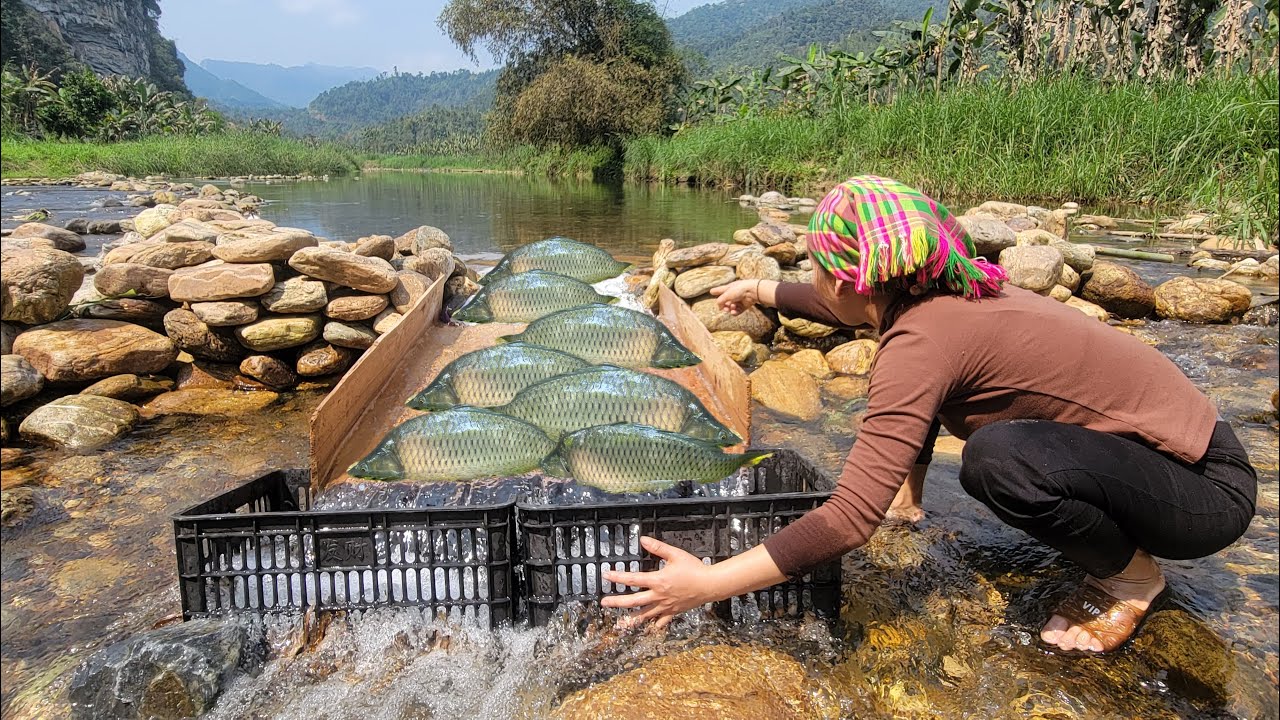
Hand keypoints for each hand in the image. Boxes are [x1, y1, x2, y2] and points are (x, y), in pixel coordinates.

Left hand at [600, 536, 714, 628]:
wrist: (710, 584)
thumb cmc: (694, 569)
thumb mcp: (675, 554)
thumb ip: (657, 548)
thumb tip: (643, 540)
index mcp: (658, 581)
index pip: (633, 579)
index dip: (618, 577)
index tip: (606, 575)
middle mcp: (659, 596)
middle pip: (633, 601)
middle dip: (617, 602)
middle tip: (604, 602)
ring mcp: (665, 606)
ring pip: (645, 615)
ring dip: (631, 620)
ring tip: (621, 623)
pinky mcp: (673, 612)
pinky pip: (661, 622)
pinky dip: (654, 626)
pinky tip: (648, 628)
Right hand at [709, 280, 759, 314]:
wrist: (753, 291)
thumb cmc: (739, 290)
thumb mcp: (726, 295)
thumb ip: (720, 301)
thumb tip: (719, 307)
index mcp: (729, 288)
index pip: (720, 290)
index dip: (716, 291)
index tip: (711, 292)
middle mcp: (734, 294)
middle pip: (725, 301)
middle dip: (724, 306)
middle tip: (725, 308)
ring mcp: (739, 300)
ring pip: (731, 307)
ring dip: (730, 309)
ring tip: (731, 308)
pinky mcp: (744, 305)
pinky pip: (737, 311)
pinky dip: (735, 312)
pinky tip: (734, 311)